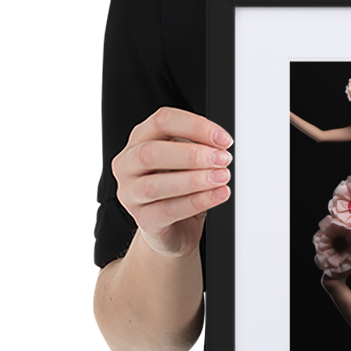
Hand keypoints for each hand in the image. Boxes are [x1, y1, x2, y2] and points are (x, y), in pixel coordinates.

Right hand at [112, 107, 233, 258]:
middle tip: (222, 159)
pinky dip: (197, 201)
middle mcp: (128, 165)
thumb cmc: (180, 189)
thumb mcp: (188, 161)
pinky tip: (217, 195)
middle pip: (151, 152)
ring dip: (194, 180)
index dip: (195, 126)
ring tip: (221, 177)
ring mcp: (130, 194)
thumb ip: (199, 148)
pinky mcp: (143, 220)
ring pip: (156, 185)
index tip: (223, 138)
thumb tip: (220, 145)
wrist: (174, 229)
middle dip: (192, 155)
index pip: (162, 121)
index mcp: (139, 140)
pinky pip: (168, 210)